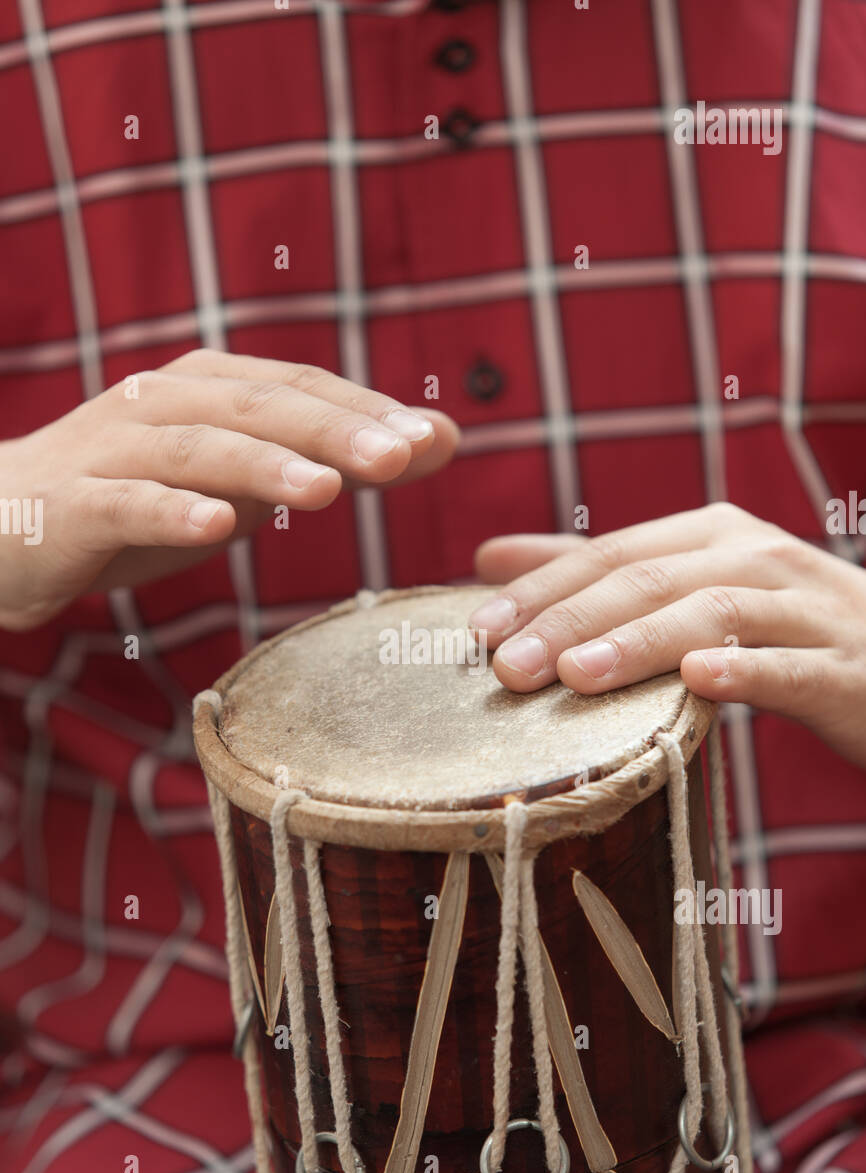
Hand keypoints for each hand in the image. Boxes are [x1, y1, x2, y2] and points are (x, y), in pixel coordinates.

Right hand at [0, 349, 458, 629]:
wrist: (1, 527)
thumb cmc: (136, 502)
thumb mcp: (242, 485)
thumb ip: (329, 461)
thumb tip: (436, 442)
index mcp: (207, 390)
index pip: (298, 389)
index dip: (366, 410)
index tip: (435, 439)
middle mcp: (162, 403)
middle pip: (258, 409)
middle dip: (334, 430)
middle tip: (403, 455)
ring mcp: (113, 450)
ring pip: (198, 449)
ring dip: (265, 466)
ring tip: (326, 490)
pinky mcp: (73, 504)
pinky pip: (126, 503)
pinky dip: (171, 510)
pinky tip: (217, 526)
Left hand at [471, 503, 865, 769]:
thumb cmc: (780, 632)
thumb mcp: (691, 590)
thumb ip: (595, 576)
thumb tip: (487, 557)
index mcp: (715, 536)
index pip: (612, 553)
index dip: (543, 589)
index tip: (478, 629)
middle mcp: (759, 558)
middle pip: (651, 579)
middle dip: (572, 619)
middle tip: (506, 665)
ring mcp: (807, 611)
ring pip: (715, 613)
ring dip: (640, 641)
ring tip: (575, 675)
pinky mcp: (844, 671)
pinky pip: (790, 667)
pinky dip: (744, 669)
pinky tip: (698, 679)